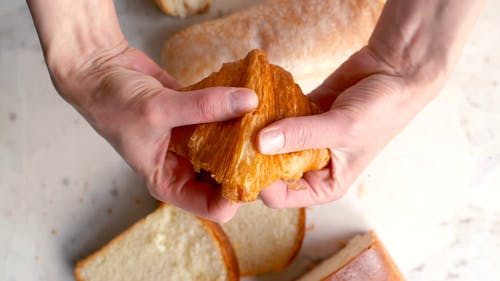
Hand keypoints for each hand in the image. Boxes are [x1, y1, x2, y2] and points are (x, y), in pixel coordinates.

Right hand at [53, 46, 257, 221]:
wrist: (99, 70)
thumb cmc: (113, 102)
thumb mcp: (157, 110)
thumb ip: (204, 107)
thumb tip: (248, 101)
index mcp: (170, 181)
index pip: (213, 206)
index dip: (237, 195)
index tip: (257, 171)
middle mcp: (185, 166)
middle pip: (228, 177)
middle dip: (248, 163)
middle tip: (269, 146)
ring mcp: (194, 141)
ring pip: (231, 146)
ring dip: (246, 133)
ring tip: (266, 120)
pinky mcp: (198, 117)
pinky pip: (225, 118)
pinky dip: (236, 109)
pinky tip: (252, 98)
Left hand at [256, 46, 441, 207]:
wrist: (395, 71)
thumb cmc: (381, 110)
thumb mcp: (342, 128)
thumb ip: (302, 135)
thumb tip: (261, 142)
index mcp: (324, 184)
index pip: (281, 195)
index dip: (261, 183)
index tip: (242, 162)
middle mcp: (312, 165)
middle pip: (271, 168)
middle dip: (254, 154)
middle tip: (234, 136)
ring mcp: (304, 138)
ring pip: (270, 140)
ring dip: (257, 129)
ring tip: (240, 116)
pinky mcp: (300, 114)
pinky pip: (275, 116)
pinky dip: (266, 109)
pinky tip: (254, 100)